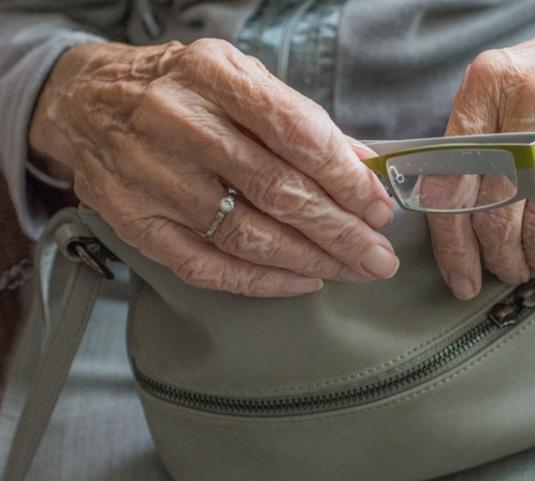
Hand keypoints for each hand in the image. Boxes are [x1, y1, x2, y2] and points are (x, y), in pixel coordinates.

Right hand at [29, 39, 398, 296]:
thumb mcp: (242, 80)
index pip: (297, 133)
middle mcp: (178, 123)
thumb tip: (365, 167)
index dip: (346, 178)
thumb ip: (302, 120)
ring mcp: (151, 176)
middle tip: (379, 255)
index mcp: (213, 76)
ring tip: (352, 270)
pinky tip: (301, 282)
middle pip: (277, 191)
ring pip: (246, 235)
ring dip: (310, 260)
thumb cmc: (184, 92)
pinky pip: (206, 265)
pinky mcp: (134, 221)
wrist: (87, 102)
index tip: (379, 207)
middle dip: (340, 231)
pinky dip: (261, 281)